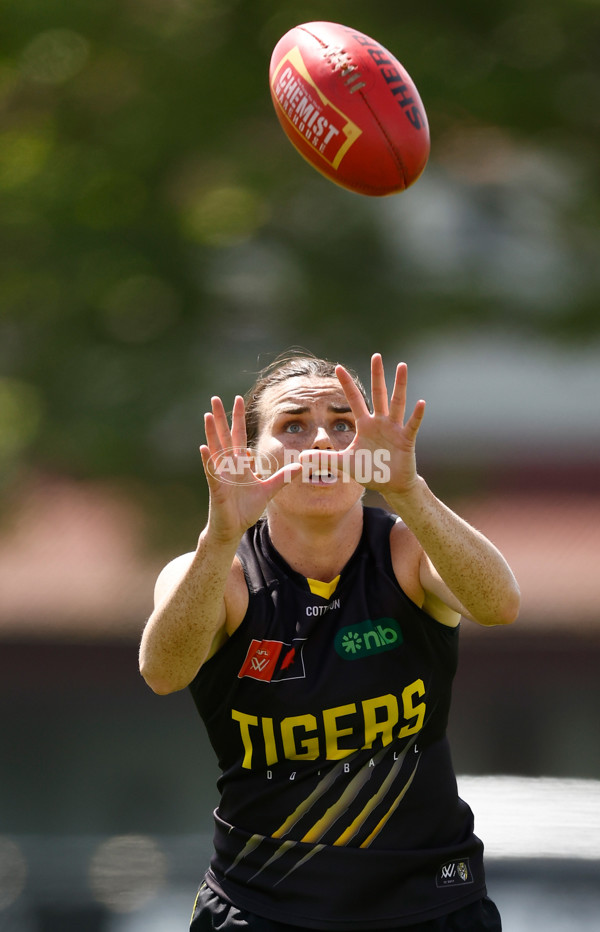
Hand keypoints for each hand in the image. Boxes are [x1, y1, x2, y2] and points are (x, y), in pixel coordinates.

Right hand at [200, 395, 300, 543]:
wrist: (233, 528)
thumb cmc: (246, 508)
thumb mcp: (268, 490)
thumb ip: (282, 477)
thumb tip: (300, 466)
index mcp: (240, 463)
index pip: (239, 435)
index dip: (238, 418)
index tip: (238, 399)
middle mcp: (228, 465)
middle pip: (225, 436)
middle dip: (221, 417)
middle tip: (215, 397)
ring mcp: (221, 475)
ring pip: (215, 449)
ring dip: (211, 433)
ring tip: (208, 415)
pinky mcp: (217, 488)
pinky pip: (212, 471)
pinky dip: (208, 460)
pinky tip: (203, 448)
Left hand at [322, 353, 425, 495]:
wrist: (390, 485)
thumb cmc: (370, 470)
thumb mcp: (344, 464)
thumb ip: (325, 459)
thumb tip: (301, 458)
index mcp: (364, 425)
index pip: (354, 400)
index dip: (347, 384)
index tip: (338, 367)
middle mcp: (380, 422)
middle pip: (378, 394)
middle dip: (376, 375)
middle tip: (376, 355)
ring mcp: (394, 429)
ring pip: (396, 403)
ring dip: (399, 385)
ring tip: (401, 366)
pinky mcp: (406, 440)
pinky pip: (412, 425)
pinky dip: (416, 415)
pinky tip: (420, 403)